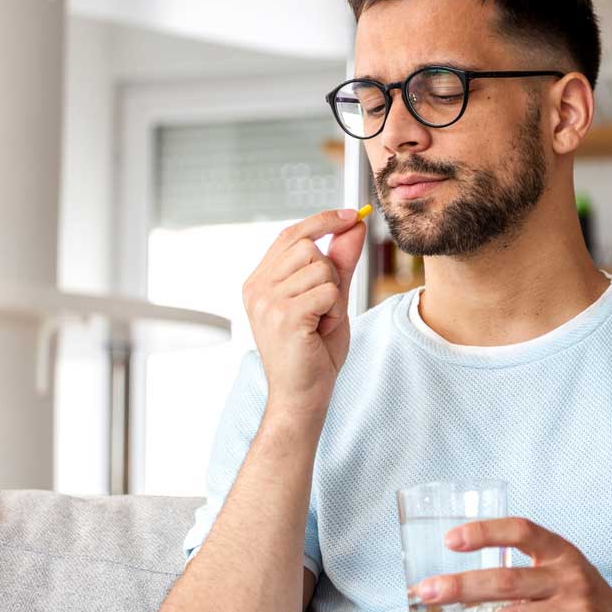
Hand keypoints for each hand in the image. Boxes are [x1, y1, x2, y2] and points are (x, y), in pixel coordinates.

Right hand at [242, 208, 367, 415]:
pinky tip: (321, 331)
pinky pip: (329, 291)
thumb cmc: (314, 351)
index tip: (353, 214)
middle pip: (309, 247)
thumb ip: (340, 261)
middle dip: (331, 273)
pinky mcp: (284, 315)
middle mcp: (257, 287)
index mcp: (260, 281)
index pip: (291, 234)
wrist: (302, 396)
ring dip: (334, 296)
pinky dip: (335, 311)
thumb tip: (355, 224)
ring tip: (321, 323)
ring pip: (322, 268)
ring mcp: (267, 301)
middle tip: (324, 308)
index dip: (322, 221)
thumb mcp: (330, 299)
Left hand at [413, 517, 611, 611]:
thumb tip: (461, 580)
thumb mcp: (562, 574)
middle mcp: (569, 575)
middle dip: (460, 585)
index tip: (450, 540)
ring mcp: (576, 608)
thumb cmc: (585, 603)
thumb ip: (523, 571)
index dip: (484, 532)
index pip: (520, 530)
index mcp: (560, 552)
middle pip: (505, 578)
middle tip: (427, 591)